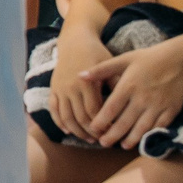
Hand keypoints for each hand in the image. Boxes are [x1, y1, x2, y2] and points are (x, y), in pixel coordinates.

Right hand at [46, 24, 111, 140]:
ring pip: (66, 117)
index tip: (112, 132)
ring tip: (88, 139)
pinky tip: (68, 131)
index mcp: (86, 83)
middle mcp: (70, 88)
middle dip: (92, 131)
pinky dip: (59, 122)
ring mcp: (60, 89)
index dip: (103, 124)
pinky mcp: (53, 89)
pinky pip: (54, 109)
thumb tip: (129, 104)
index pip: (94, 111)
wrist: (75, 41)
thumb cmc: (97, 54)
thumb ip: (117, 84)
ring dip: (77, 131)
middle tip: (103, 140)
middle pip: (80, 117)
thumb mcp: (110, 65)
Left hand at [82, 41, 182, 148]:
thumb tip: (79, 76)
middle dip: (113, 135)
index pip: (112, 108)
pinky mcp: (171, 109)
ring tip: (122, 146)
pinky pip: (159, 126)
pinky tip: (142, 139)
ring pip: (142, 128)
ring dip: (132, 139)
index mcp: (128, 85)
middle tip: (103, 143)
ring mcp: (158, 105)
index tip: (93, 129)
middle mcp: (143, 98)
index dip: (102, 121)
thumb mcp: (123, 59)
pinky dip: (150, 134)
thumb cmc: (147, 58)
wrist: (178, 59)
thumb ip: (101, 69)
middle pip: (125, 122)